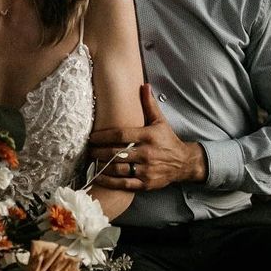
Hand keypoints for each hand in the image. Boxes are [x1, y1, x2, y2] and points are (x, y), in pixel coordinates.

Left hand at [88, 84, 206, 190]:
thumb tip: (144, 85)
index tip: (91, 137)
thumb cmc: (167, 140)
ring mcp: (146, 170)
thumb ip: (149, 105)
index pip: (121, 135)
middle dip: (98, 152)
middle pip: (116, 153)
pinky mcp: (145, 183)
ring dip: (101, 166)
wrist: (183, 163)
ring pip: (117, 169)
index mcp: (148, 136)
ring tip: (91, 161)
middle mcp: (147, 153)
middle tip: (88, 150)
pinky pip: (123, 184)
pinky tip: (98, 177)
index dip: (103, 136)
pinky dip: (108, 182)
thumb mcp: (160, 121)